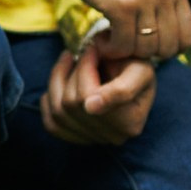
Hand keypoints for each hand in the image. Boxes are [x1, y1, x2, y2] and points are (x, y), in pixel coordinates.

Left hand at [40, 48, 156, 145]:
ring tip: (69, 60)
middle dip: (73, 71)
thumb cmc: (137, 68)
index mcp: (131, 122)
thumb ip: (122, 89)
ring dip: (57, 80)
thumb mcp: (140, 70)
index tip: (91, 49)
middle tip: (83, 52)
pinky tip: (60, 83)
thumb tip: (89, 106)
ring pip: (58, 112)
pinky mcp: (78, 139)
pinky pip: (51, 124)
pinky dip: (50, 100)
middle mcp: (113, 137)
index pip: (89, 95)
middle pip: (72, 103)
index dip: (85, 68)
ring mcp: (94, 140)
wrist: (133, 74)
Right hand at [46, 0, 190, 60]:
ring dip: (125, 51)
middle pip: (168, 48)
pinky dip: (110, 49)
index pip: (187, 38)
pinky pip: (123, 45)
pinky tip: (100, 38)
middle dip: (145, 53)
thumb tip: (166, 36)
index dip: (166, 49)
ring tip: (109, 38)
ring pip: (145, 49)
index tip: (144, 44)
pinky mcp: (121, 6)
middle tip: (124, 42)